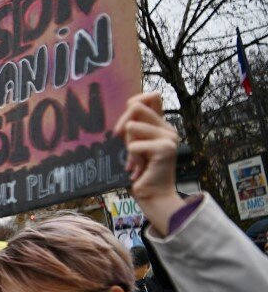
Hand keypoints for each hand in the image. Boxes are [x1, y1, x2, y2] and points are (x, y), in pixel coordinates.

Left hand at [112, 92, 185, 234]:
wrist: (152, 195)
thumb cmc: (139, 171)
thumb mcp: (134, 144)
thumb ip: (133, 127)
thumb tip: (127, 107)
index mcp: (162, 125)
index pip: (153, 96)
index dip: (135, 102)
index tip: (126, 123)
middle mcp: (168, 128)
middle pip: (136, 106)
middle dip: (123, 126)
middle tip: (126, 147)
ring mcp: (169, 137)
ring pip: (131, 126)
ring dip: (127, 146)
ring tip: (136, 162)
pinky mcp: (165, 149)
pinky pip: (133, 145)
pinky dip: (131, 158)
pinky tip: (139, 169)